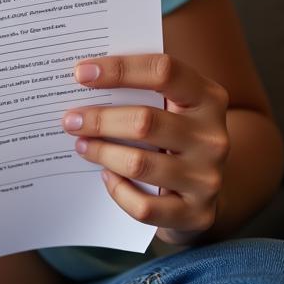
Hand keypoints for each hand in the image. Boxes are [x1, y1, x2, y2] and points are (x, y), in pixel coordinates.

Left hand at [61, 54, 229, 244]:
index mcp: (207, 97)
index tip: (80, 73)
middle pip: (145, 121)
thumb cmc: (173, 132)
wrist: (206, 187)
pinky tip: (107, 176)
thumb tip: (83, 76)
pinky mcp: (196, 213)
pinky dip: (118, 190)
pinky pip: (144, 206)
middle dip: (99, 119)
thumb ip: (138, 87)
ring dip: (101, 153)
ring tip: (80, 145)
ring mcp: (207, 177)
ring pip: (140, 163)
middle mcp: (213, 137)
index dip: (119, 69)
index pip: (163, 71)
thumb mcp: (170, 103)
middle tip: (70, 119)